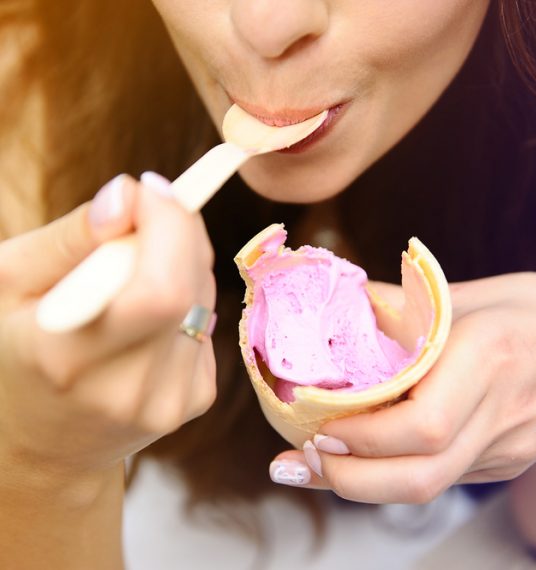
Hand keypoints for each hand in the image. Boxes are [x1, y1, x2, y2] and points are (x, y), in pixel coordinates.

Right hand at [0, 174, 215, 480]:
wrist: (43, 443)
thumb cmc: (15, 353)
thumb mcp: (9, 284)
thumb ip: (69, 237)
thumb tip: (129, 196)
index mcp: (68, 359)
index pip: (159, 288)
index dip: (169, 225)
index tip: (149, 189)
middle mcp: (129, 390)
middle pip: (190, 288)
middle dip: (178, 231)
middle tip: (148, 213)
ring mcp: (169, 402)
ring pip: (204, 300)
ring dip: (183, 262)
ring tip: (139, 266)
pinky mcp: (194, 401)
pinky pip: (205, 324)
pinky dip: (186, 299)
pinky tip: (150, 312)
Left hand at [271, 274, 535, 502]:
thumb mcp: (472, 292)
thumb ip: (407, 304)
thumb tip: (341, 306)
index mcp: (490, 358)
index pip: (422, 424)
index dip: (361, 437)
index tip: (316, 425)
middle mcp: (500, 414)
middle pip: (420, 476)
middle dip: (348, 479)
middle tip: (299, 459)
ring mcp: (506, 446)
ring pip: (428, 487)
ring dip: (361, 483)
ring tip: (312, 463)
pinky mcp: (505, 460)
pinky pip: (440, 477)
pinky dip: (390, 473)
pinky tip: (359, 457)